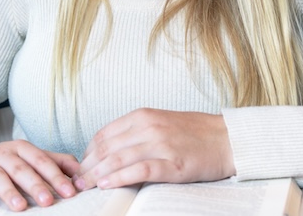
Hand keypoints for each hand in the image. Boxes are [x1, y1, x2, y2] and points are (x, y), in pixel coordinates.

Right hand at [0, 140, 80, 211]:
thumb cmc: (7, 163)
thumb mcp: (30, 159)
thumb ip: (56, 163)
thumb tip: (81, 174)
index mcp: (22, 148)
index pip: (42, 161)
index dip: (56, 176)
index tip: (70, 192)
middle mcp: (4, 153)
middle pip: (21, 168)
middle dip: (35, 185)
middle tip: (48, 201)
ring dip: (9, 191)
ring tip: (20, 207)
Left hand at [75, 109, 234, 190]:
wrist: (227, 139)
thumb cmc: (194, 133)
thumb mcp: (160, 123)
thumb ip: (136, 132)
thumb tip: (108, 150)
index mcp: (143, 116)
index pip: (104, 134)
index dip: (88, 152)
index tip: (80, 166)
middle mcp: (149, 127)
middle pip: (107, 148)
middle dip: (87, 166)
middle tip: (75, 181)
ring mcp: (161, 144)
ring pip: (118, 159)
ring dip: (97, 174)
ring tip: (85, 186)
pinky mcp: (173, 163)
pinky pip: (139, 171)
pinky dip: (119, 178)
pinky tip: (107, 185)